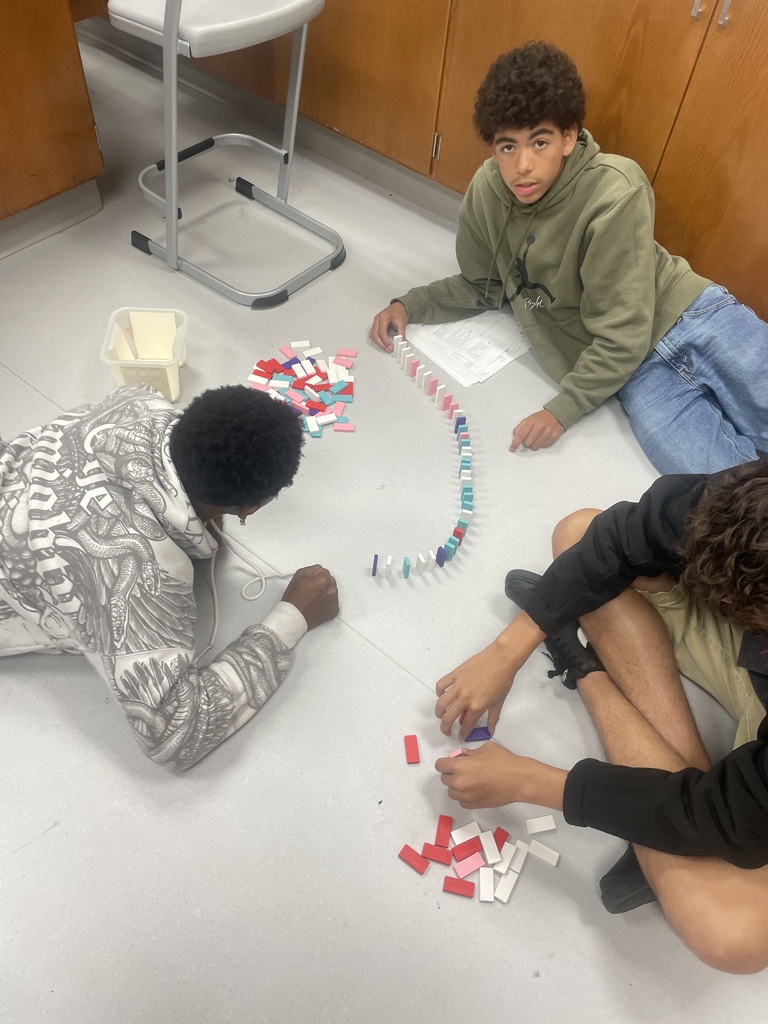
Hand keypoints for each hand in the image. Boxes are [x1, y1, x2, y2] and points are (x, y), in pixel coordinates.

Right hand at [282, 565, 338, 628]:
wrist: (294, 616)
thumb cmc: (294, 599)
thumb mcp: (298, 575)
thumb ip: (312, 569)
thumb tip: (318, 570)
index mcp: (323, 579)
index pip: (324, 572)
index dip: (316, 577)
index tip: (312, 581)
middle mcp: (331, 589)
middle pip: (330, 581)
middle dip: (323, 584)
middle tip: (312, 590)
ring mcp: (333, 600)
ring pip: (332, 591)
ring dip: (326, 593)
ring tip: (313, 599)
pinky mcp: (334, 610)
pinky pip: (333, 603)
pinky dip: (327, 604)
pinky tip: (318, 605)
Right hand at [368, 301, 407, 351]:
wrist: (398, 307)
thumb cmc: (399, 312)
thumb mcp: (402, 322)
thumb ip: (401, 333)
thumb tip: (400, 342)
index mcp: (383, 317)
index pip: (382, 331)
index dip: (385, 341)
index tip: (390, 346)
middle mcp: (377, 319)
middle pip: (374, 334)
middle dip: (381, 344)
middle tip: (388, 349)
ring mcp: (375, 322)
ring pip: (372, 335)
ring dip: (378, 343)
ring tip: (385, 347)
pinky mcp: (376, 324)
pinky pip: (373, 334)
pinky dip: (377, 340)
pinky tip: (382, 343)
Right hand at [434, 643, 517, 738]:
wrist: (501, 659)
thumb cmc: (503, 680)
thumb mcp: (499, 702)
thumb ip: (493, 718)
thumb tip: (490, 731)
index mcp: (477, 706)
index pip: (466, 725)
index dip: (462, 733)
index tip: (461, 736)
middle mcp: (465, 698)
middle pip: (448, 718)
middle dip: (445, 728)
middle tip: (446, 730)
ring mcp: (458, 685)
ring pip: (441, 703)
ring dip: (439, 712)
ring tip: (441, 715)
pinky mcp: (455, 674)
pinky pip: (441, 685)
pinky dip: (439, 691)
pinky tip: (442, 694)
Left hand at [435, 742, 566, 809]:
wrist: (519, 780)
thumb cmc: (504, 761)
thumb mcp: (486, 749)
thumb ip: (470, 752)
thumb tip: (462, 755)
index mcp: (460, 766)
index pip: (440, 765)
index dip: (445, 762)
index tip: (452, 762)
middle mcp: (459, 782)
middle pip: (444, 779)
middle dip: (451, 773)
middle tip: (464, 770)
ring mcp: (466, 796)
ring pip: (451, 792)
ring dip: (457, 786)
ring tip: (470, 780)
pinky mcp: (474, 805)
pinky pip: (461, 801)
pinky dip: (465, 796)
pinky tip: (475, 789)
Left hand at [509, 409, 564, 451]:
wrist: (556, 415)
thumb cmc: (540, 418)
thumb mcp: (528, 419)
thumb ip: (519, 428)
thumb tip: (514, 438)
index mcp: (532, 421)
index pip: (521, 434)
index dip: (515, 443)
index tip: (512, 448)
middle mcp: (540, 427)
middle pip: (527, 442)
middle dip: (526, 442)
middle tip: (529, 437)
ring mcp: (547, 432)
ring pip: (535, 446)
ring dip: (533, 444)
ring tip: (536, 437)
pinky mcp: (553, 437)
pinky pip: (543, 446)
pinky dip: (540, 444)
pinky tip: (542, 437)